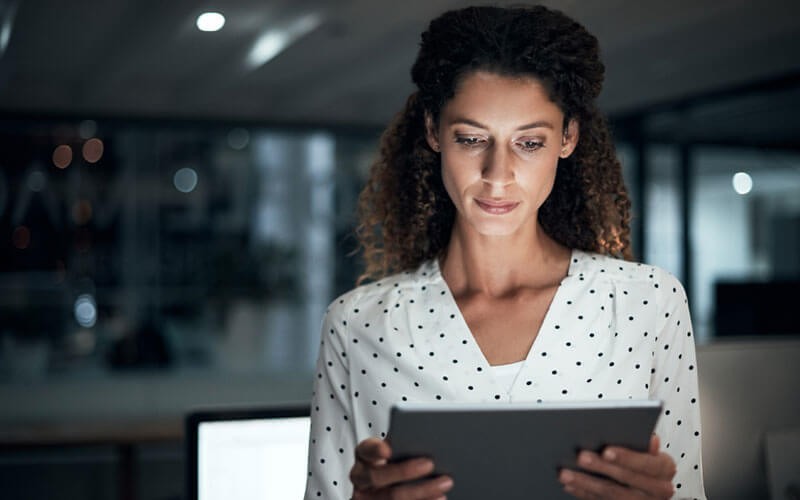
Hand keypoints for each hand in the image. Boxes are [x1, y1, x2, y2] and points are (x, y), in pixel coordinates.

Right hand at [350, 437, 453, 499]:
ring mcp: (368, 498)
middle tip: (430, 463)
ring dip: (421, 491)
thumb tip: (429, 439)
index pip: (366, 450)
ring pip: (391, 497)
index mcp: (364, 456)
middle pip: (378, 477)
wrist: (384, 489)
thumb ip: (403, 447)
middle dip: (405, 470)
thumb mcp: (395, 453)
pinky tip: (439, 498)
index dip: (375, 450)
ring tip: (444, 483)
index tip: (389, 450)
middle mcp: (362, 479)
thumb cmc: (395, 465)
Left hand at [558, 435, 675, 498]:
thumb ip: (643, 442)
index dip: (626, 458)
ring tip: (566, 473)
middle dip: (601, 468)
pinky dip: (584, 493)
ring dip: (586, 483)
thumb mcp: (649, 450)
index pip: (647, 464)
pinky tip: (571, 485)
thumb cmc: (644, 461)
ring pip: (612, 494)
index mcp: (664, 468)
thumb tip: (650, 439)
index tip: (606, 450)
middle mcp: (658, 489)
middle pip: (627, 479)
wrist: (649, 489)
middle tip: (580, 457)